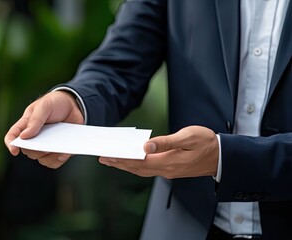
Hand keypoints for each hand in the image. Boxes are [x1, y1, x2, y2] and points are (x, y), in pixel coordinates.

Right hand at [4, 91, 84, 167]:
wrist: (74, 106)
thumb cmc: (55, 103)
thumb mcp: (45, 105)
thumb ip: (35, 119)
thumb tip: (23, 136)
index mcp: (25, 125)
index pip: (12, 136)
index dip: (10, 144)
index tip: (15, 151)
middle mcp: (33, 137)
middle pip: (28, 151)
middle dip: (36, 149)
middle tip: (47, 141)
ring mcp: (45, 145)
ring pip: (41, 159)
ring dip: (49, 156)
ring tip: (58, 146)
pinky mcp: (57, 150)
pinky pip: (54, 162)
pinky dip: (59, 159)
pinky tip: (65, 151)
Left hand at [99, 126, 218, 178]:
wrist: (221, 156)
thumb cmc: (206, 143)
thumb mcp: (187, 137)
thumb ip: (166, 142)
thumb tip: (146, 145)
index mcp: (168, 161)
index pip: (139, 161)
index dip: (122, 158)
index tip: (109, 155)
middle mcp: (166, 169)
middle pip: (137, 168)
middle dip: (119, 163)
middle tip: (103, 158)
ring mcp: (168, 171)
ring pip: (141, 170)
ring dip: (125, 166)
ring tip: (112, 161)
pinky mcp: (171, 170)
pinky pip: (148, 170)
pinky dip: (136, 166)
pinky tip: (131, 162)